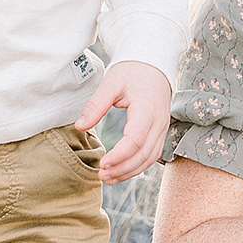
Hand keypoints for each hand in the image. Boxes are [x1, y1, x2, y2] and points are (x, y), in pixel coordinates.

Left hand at [75, 60, 172, 183]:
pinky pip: (152, 154)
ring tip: (109, 178)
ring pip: (150, 158)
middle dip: (123, 169)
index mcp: (147, 109)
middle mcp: (159, 122)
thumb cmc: (131, 71)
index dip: (119, 156)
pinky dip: (138, 166)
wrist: (153, 64)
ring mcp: (163, 128)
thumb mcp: (111, 83)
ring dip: (130, 171)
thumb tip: (79, 126)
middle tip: (101, 175)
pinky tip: (121, 171)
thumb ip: (96, 105)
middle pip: (144, 154)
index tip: (102, 164)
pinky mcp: (160, 131)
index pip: (135, 140)